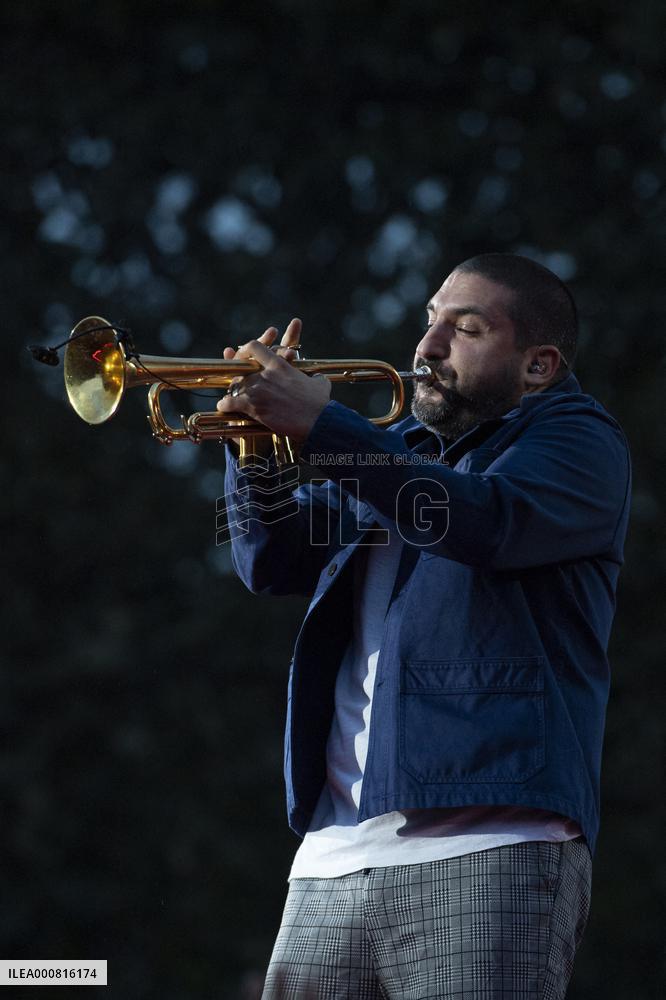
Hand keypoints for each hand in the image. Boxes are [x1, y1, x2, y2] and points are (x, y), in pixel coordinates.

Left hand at [217, 319, 331, 443]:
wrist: (317, 421)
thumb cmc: (320, 404)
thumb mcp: (320, 384)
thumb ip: (315, 377)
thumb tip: (318, 378)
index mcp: (280, 365)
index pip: (254, 347)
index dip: (245, 351)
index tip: (244, 358)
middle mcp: (266, 374)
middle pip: (241, 369)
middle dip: (237, 376)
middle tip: (235, 382)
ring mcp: (258, 389)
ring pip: (234, 385)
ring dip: (231, 391)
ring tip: (229, 398)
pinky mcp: (254, 406)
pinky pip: (231, 402)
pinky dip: (225, 405)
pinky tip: (224, 407)